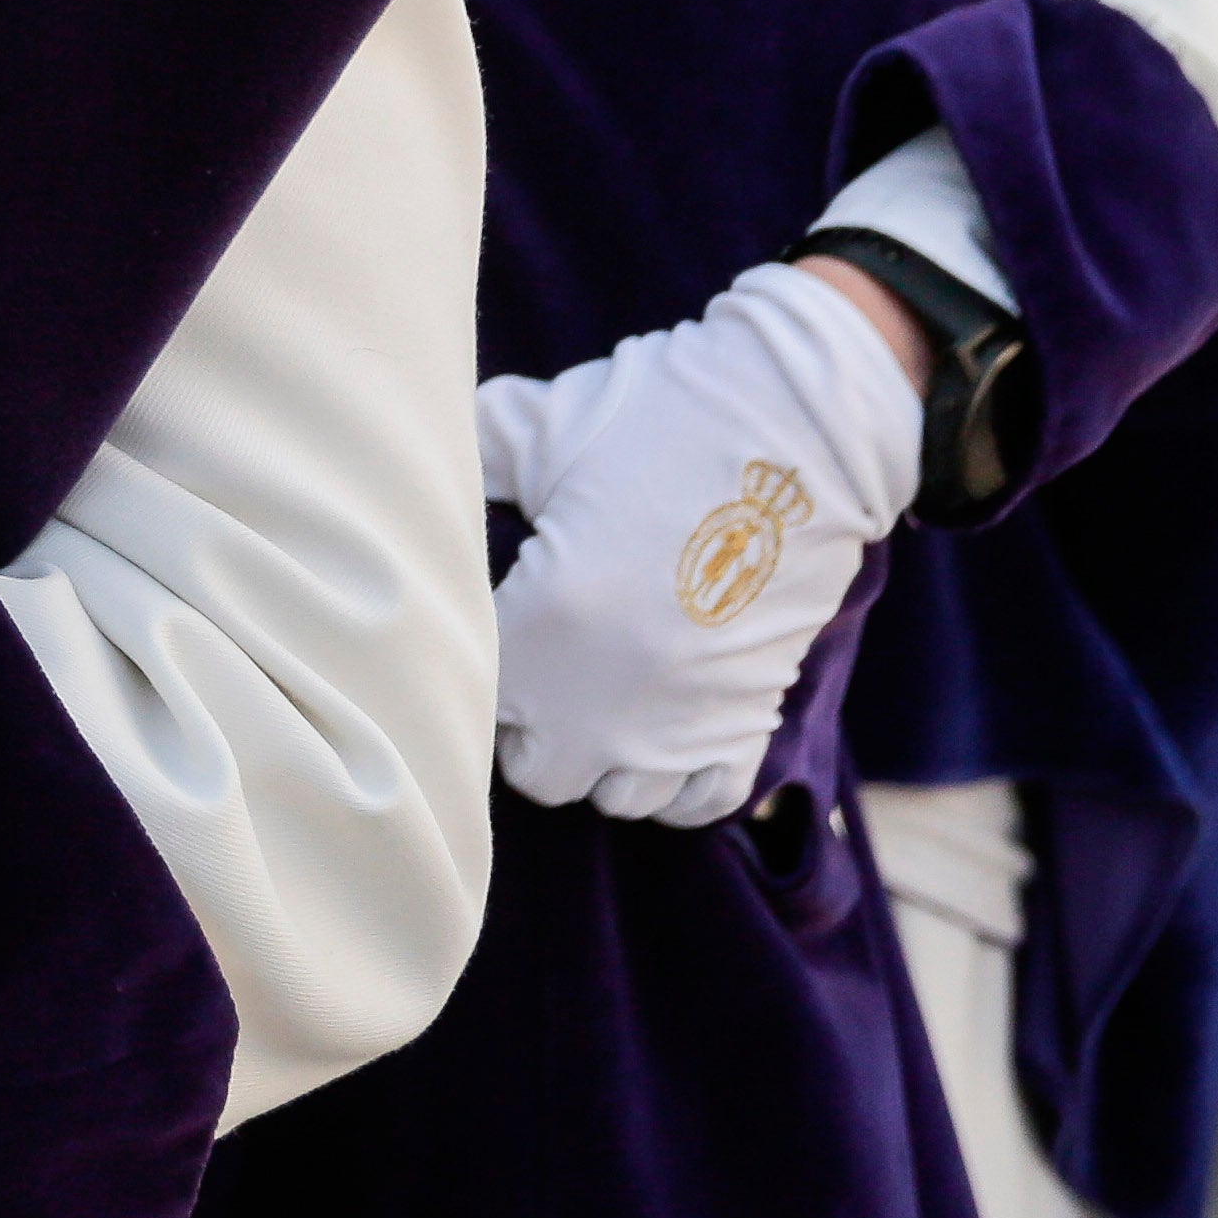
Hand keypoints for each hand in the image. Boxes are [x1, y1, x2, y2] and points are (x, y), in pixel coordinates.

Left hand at [469, 261, 921, 826]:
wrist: (802, 424)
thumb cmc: (660, 417)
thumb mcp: (543, 426)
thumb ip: (470, 456)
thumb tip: (416, 461)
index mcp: (542, 626)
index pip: (468, 696)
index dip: (467, 665)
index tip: (489, 623)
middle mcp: (606, 698)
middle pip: (537, 770)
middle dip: (528, 727)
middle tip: (538, 666)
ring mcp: (682, 720)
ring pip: (618, 797)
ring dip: (602, 758)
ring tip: (599, 698)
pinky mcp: (750, 718)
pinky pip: (704, 800)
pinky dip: (681, 780)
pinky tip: (664, 728)